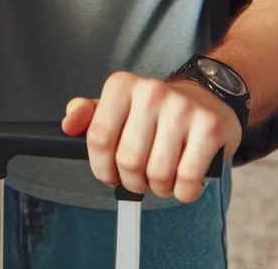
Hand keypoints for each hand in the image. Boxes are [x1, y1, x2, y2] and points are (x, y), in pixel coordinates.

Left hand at [62, 71, 240, 202]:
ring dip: (159, 187)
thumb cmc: (155, 111)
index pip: (98, 138)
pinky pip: (187, 180)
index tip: (110, 172)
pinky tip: (185, 178)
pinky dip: (184, 191)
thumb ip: (88, 114)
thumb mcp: (117, 106)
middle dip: (133, 181)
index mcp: (122, 86)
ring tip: (164, 173)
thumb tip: (68, 125)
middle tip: (141, 175)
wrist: (206, 98)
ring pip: (158, 175)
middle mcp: (151, 91)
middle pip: (128, 161)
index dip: (101, 167)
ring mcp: (182, 108)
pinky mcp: (209, 127)